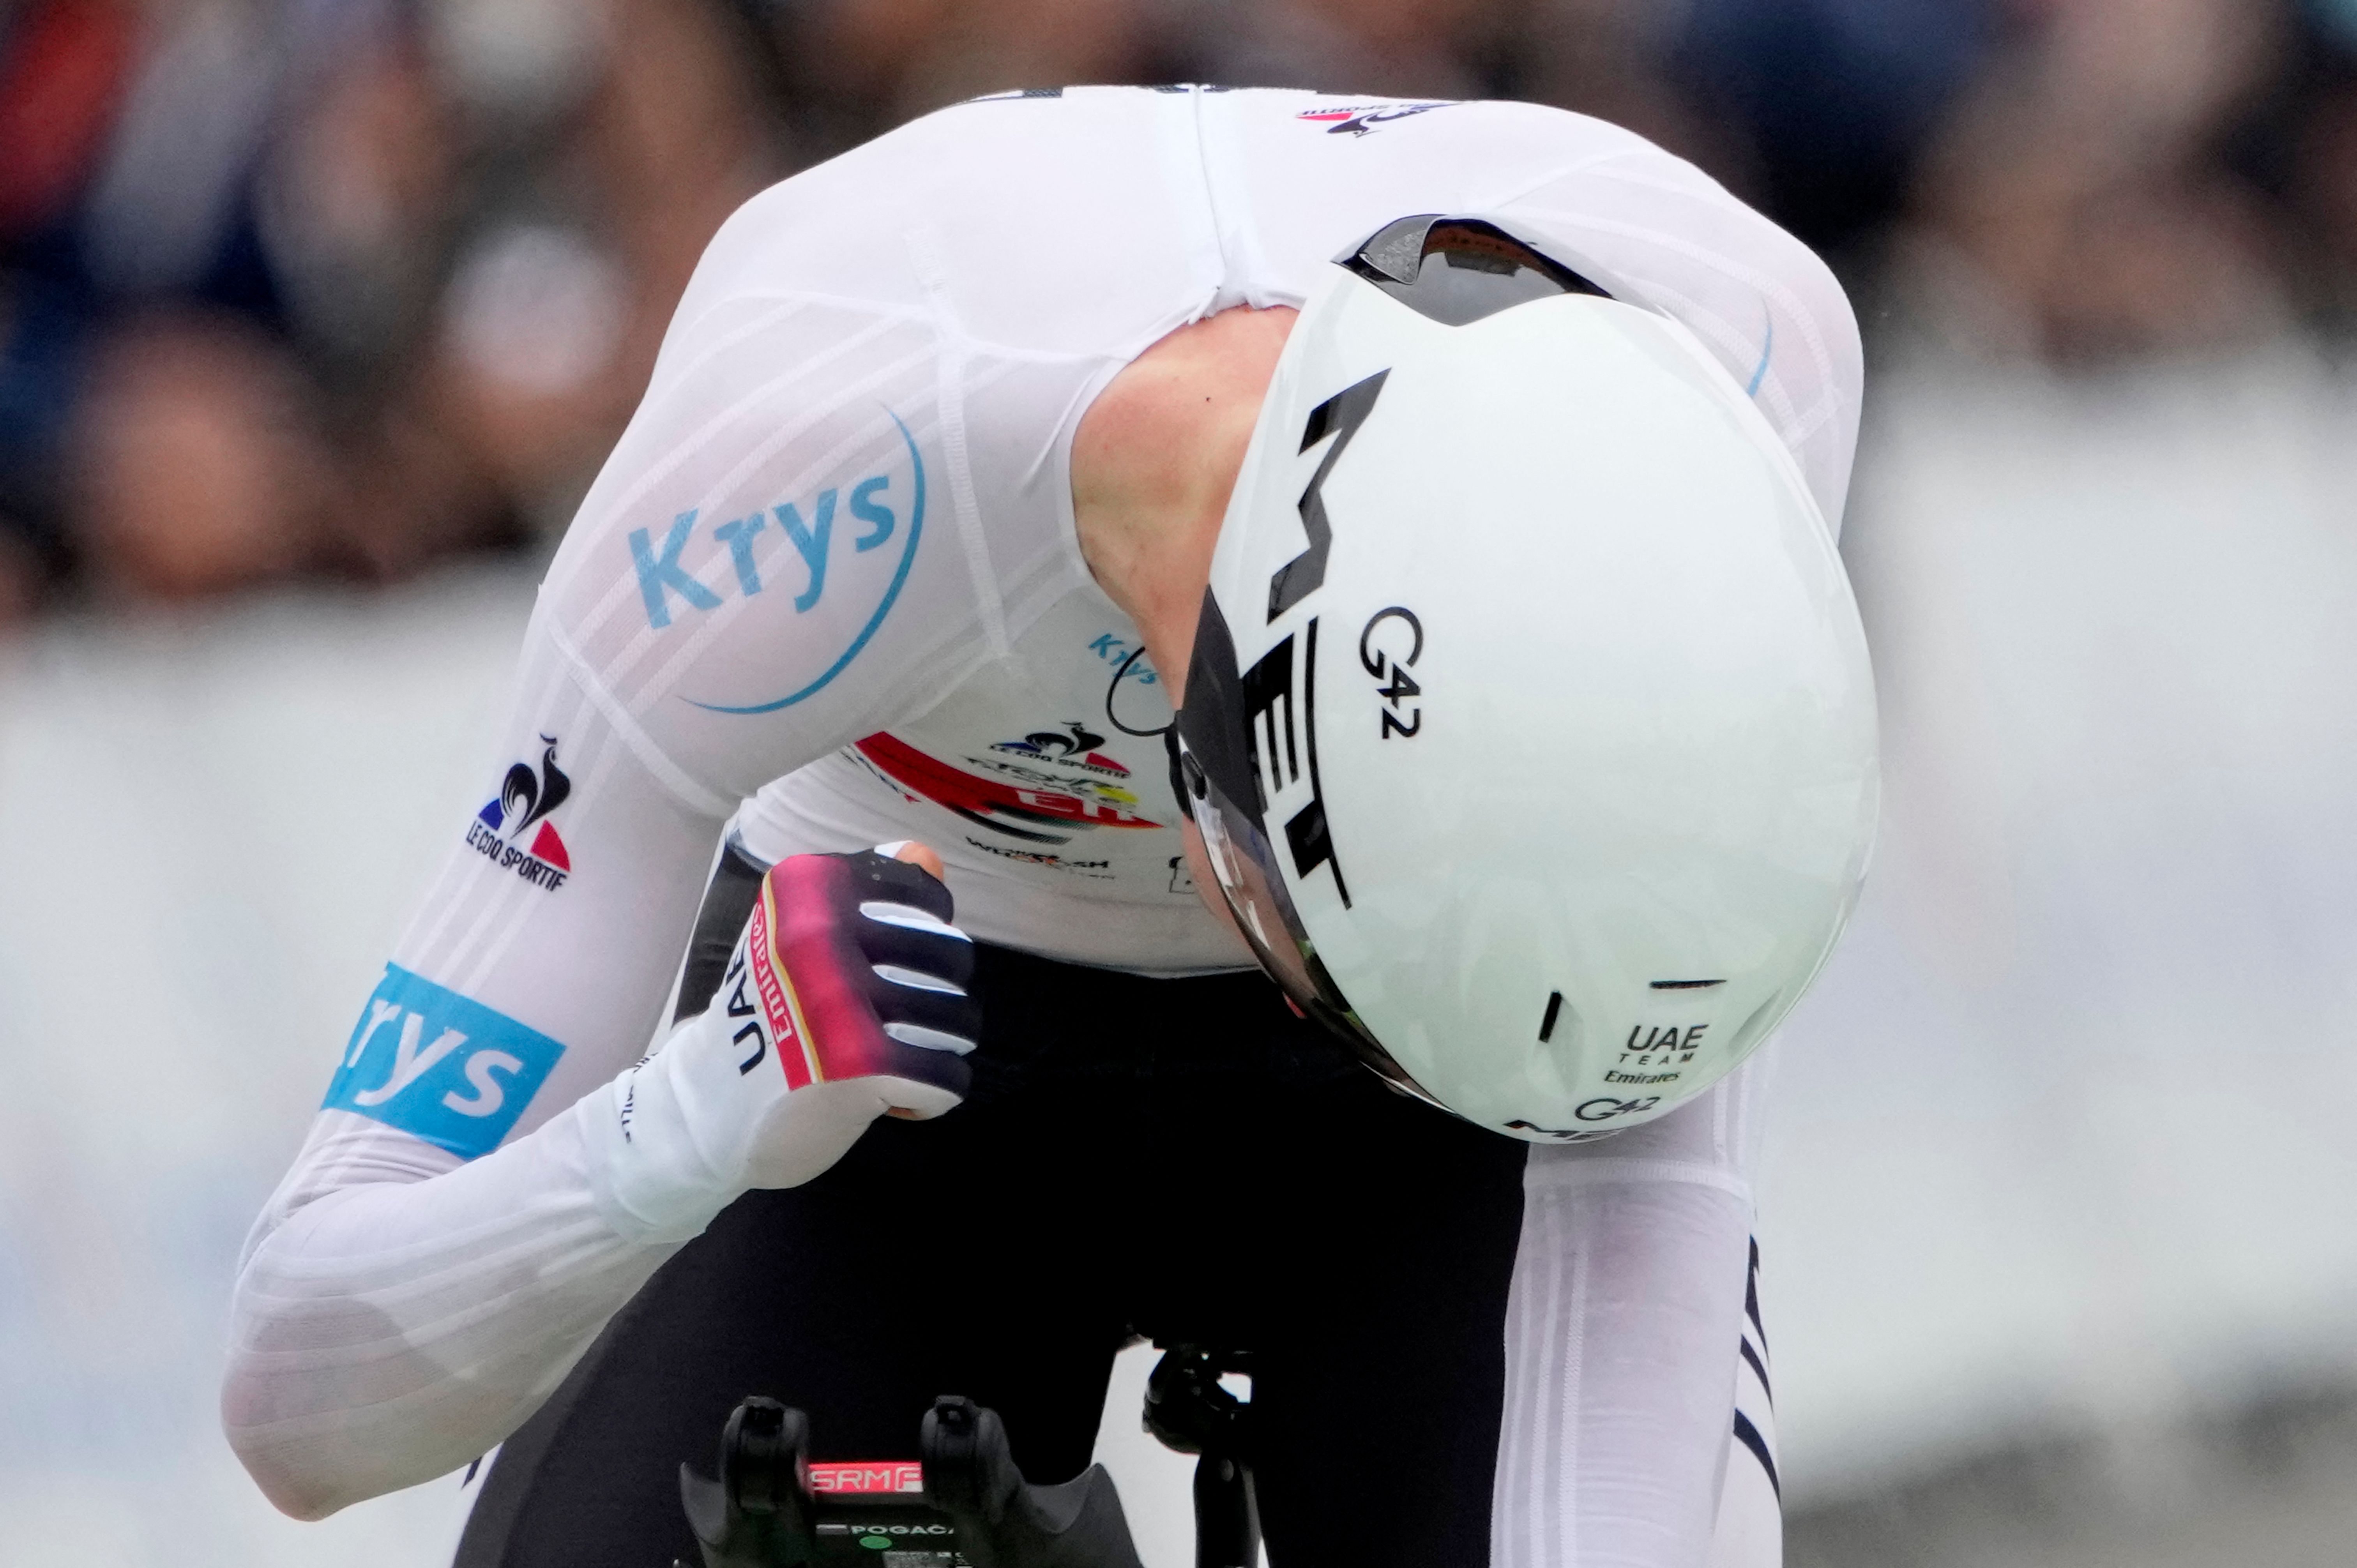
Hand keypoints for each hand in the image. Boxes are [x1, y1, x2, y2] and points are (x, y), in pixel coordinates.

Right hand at [582, 843, 978, 1239]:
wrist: (700, 1109)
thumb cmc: (767, 1017)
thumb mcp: (803, 938)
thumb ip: (871, 895)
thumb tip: (925, 855)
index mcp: (808, 888)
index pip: (926, 896)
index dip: (927, 939)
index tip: (891, 967)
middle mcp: (820, 933)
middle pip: (951, 955)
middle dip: (940, 996)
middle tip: (898, 1023)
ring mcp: (837, 997)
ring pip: (957, 1017)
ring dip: (939, 1048)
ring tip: (899, 1061)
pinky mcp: (857, 1064)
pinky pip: (945, 1076)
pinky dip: (932, 1096)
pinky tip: (896, 1101)